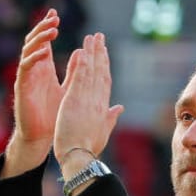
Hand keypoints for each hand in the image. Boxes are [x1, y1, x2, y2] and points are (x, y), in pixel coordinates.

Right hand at [13, 9, 63, 146]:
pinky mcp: (22, 87)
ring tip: (52, 30)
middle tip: (55, 18)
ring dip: (40, 39)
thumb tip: (82, 54)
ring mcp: (26, 77)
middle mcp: (33, 69)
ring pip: (28, 50)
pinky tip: (43, 53)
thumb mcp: (68, 89)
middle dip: (43, 27)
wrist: (42, 136)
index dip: (47, 27)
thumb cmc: (53, 115)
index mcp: (44, 68)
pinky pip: (25, 68)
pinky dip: (33, 59)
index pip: (44, 42)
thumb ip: (73, 72)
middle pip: (34, 41)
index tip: (56, 13)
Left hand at [54, 33, 123, 173]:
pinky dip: (81, 63)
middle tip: (99, 36)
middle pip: (101, 72)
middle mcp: (98, 101)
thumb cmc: (88, 149)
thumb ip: (111, 118)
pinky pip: (79, 78)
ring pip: (91, 71)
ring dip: (92, 52)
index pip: (105, 82)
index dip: (105, 65)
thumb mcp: (102, 132)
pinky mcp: (75, 101)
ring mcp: (87, 100)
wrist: (80, 158)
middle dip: (100, 53)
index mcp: (103, 108)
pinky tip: (82, 50)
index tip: (104, 52)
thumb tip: (120, 107)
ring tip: (91, 37)